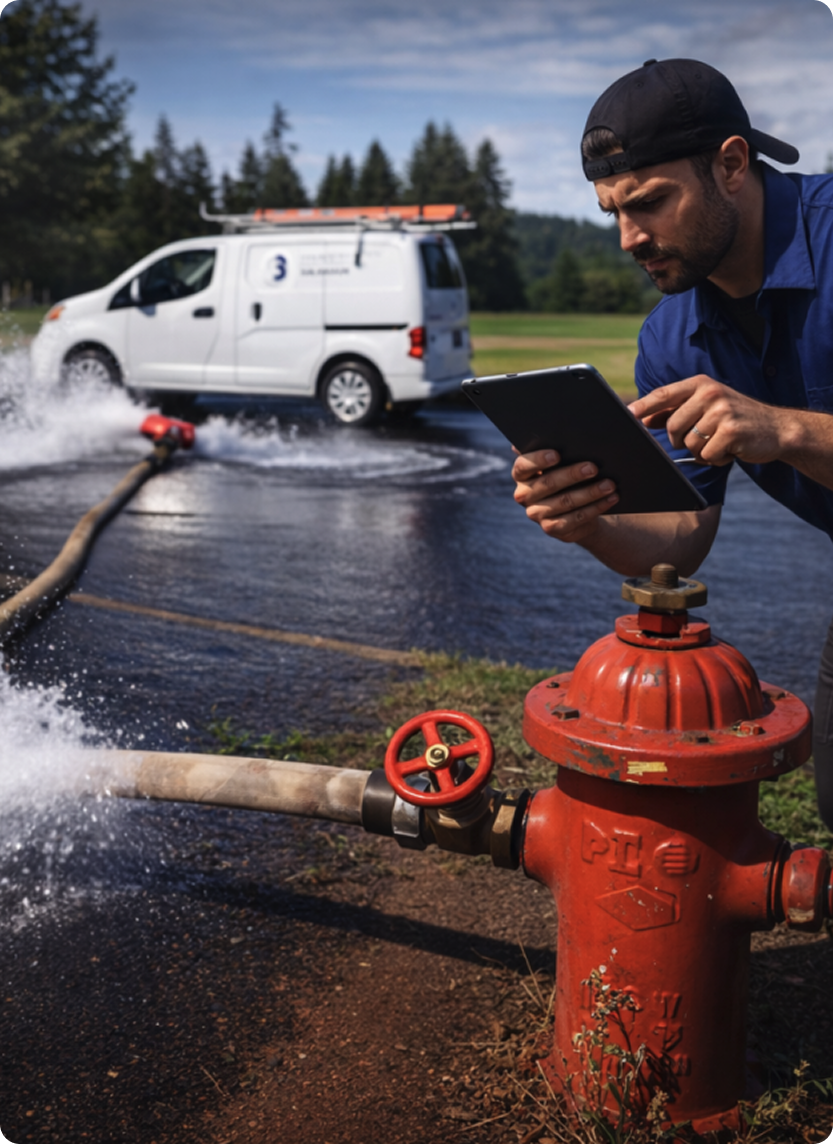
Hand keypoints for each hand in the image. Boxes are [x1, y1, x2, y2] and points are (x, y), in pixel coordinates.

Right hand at [512, 448, 618, 542]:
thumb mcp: (564, 460)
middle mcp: (524, 494)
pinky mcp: (552, 528)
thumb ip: (560, 445)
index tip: (557, 454)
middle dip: (572, 475)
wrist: (577, 507)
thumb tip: (570, 429)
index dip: (538, 460)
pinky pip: (574, 519)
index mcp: (522, 473)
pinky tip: (611, 499)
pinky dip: (596, 508)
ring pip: (564, 502)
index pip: (523, 466)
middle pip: (547, 484)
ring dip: (589, 493)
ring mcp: (536, 514)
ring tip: (610, 484)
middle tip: (593, 467)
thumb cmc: (570, 474)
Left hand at [629, 375, 790, 465]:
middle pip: (672, 427)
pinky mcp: (732, 431)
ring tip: (721, 442)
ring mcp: (722, 411)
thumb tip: (643, 418)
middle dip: (682, 440)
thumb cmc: (736, 419)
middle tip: (704, 438)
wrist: (778, 429)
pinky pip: (706, 455)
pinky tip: (731, 449)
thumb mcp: (706, 407)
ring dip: (702, 451)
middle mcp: (710, 393)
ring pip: (689, 444)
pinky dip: (717, 459)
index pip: (664, 394)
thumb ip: (675, 411)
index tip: (627, 415)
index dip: (643, 406)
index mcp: (701, 384)